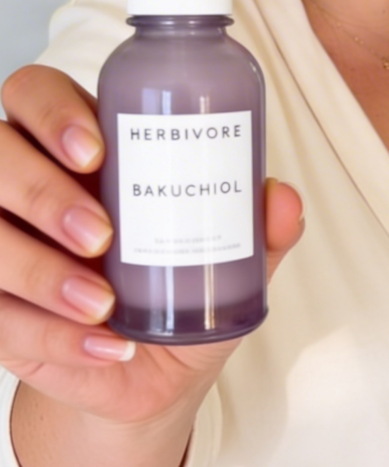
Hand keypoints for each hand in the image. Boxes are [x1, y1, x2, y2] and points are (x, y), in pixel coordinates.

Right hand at [0, 64, 303, 466]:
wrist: (145, 372)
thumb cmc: (179, 292)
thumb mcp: (220, 260)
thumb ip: (253, 231)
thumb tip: (282, 199)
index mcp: (77, 146)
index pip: (37, 94)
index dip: (52, 111)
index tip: (96, 152)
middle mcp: (26, 184)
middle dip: (42, 191)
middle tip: (100, 234)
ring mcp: (1, 241)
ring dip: (38, 268)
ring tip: (101, 304)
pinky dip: (45, 334)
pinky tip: (101, 347)